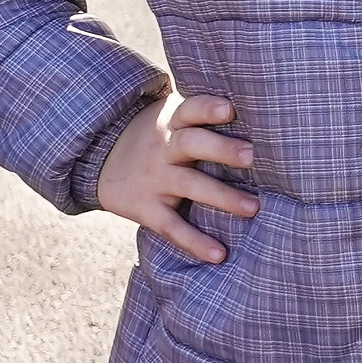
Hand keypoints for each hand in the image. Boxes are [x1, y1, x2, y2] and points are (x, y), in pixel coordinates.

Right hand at [96, 92, 254, 262]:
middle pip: (192, 144)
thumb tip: (261, 110)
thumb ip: (202, 115)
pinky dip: (195, 241)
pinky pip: (172, 226)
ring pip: (189, 185)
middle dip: (221, 149)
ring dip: (222, 197)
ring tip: (253, 208)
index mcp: (172, 122)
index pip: (190, 110)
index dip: (208, 108)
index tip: (230, 108)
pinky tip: (219, 254)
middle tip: (251, 156)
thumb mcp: (170, 117)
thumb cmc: (158, 136)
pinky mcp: (146, 208)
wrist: (99, 159)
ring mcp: (154, 178)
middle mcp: (163, 148)